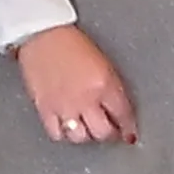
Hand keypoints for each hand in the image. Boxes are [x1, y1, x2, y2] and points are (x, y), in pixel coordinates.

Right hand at [16, 25, 135, 142]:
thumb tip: (119, 110)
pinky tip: (67, 127)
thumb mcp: (103, 63)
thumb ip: (112, 88)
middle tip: (110, 132)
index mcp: (104, 85)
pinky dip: (64, 134)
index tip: (129, 133)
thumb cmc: (71, 44)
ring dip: (87, 135)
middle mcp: (85, 99)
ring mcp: (64, 106)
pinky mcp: (45, 108)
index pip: (123, 115)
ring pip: (80, 137)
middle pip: (102, 132)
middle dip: (109, 134)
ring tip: (88, 129)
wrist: (43, 36)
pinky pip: (57, 134)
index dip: (128, 128)